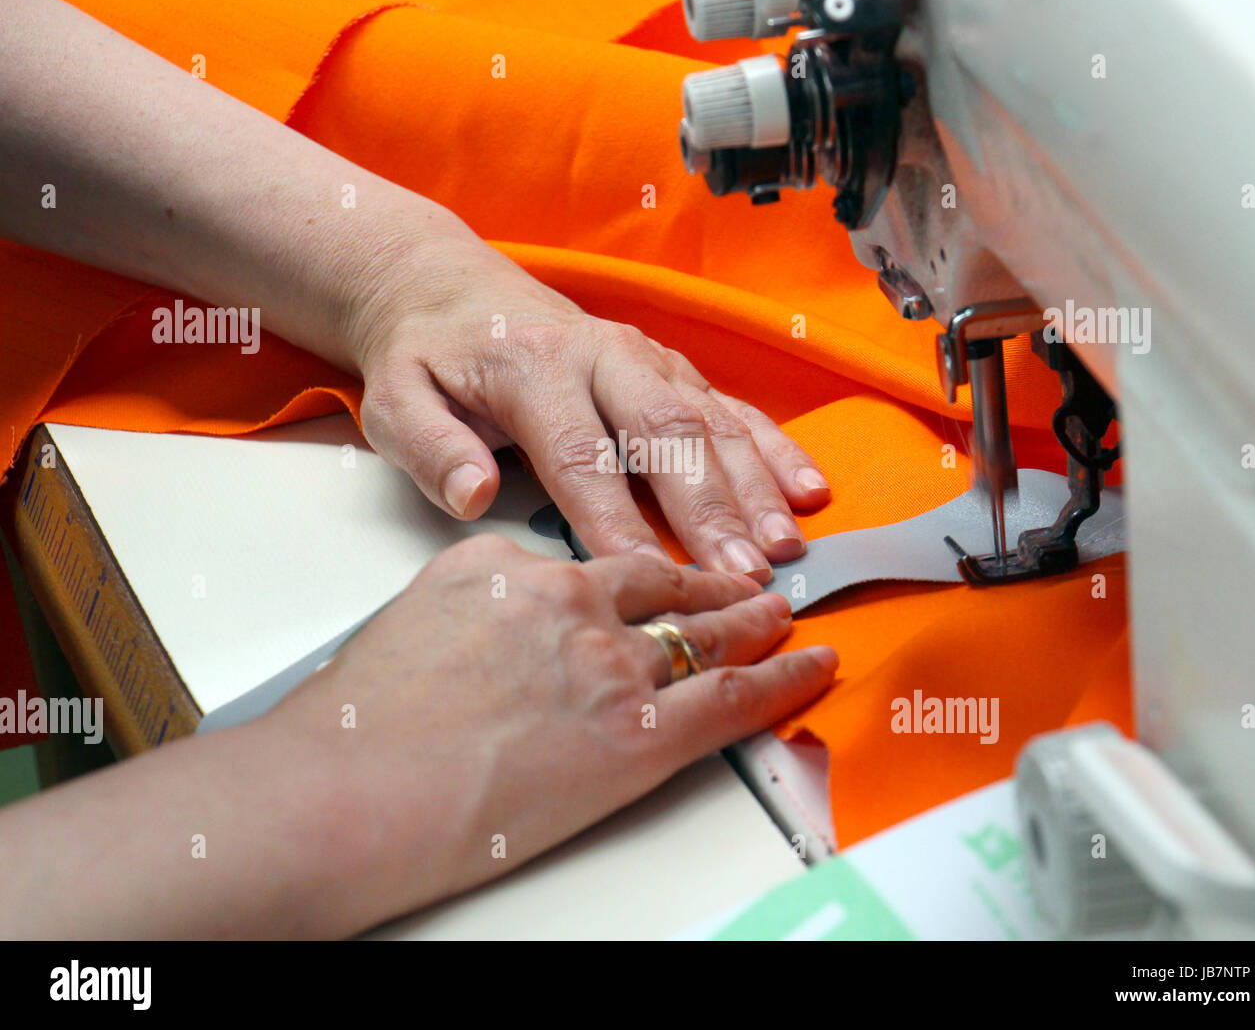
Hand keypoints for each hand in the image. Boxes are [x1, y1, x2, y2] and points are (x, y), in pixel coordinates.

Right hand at [273, 534, 836, 929]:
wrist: (348, 787)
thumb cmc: (358, 725)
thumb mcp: (409, 623)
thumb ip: (474, 606)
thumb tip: (502, 623)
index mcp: (506, 567)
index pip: (593, 562)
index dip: (639, 571)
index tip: (659, 578)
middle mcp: (568, 600)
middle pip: (662, 584)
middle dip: (711, 584)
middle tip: (745, 581)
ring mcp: (608, 663)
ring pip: (707, 633)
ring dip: (753, 622)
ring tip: (781, 615)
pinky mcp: (637, 733)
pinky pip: (733, 697)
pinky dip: (784, 679)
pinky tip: (810, 664)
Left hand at [347, 226, 830, 582]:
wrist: (452, 288)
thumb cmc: (429, 356)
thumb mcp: (396, 399)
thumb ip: (432, 447)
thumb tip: (475, 496)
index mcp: (533, 367)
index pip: (580, 453)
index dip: (615, 518)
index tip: (645, 574)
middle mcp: (602, 355)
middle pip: (665, 435)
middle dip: (710, 509)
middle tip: (743, 573)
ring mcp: (645, 359)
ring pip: (711, 422)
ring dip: (754, 485)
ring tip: (786, 543)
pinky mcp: (671, 368)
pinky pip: (732, 406)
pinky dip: (775, 446)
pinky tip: (809, 488)